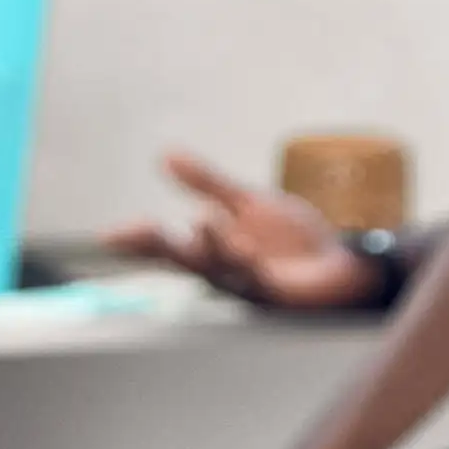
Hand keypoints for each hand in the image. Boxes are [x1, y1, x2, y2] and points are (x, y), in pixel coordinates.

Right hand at [104, 151, 392, 312]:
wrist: (340, 263)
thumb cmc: (291, 241)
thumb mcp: (247, 203)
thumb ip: (208, 182)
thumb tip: (165, 155)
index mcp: (212, 247)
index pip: (167, 245)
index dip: (138, 241)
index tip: (107, 236)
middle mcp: (224, 269)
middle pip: (184, 259)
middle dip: (160, 247)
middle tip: (136, 232)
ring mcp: (248, 283)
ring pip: (222, 269)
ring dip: (214, 246)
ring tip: (206, 219)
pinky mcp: (277, 293)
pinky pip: (257, 279)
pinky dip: (247, 263)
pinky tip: (242, 242)